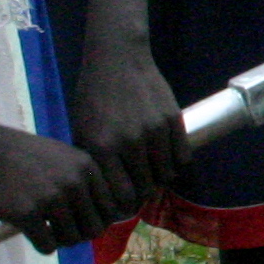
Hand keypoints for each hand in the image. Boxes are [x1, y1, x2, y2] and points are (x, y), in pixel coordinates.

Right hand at [0, 124, 118, 253]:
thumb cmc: (20, 154)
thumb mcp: (63, 156)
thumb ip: (83, 179)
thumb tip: (104, 214)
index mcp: (87, 167)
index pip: (111, 209)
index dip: (97, 219)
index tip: (80, 221)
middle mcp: (75, 182)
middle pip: (94, 228)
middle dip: (79, 234)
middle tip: (61, 230)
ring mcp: (52, 198)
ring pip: (72, 240)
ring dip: (60, 241)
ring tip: (46, 231)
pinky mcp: (27, 213)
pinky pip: (48, 246)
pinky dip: (42, 245)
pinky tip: (32, 234)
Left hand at [71, 46, 184, 218]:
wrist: (117, 59)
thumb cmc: (93, 94)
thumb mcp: (82, 128)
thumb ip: (93, 159)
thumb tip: (101, 190)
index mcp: (102, 147)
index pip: (120, 193)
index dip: (124, 204)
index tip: (125, 204)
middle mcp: (129, 143)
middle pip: (145, 187)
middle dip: (143, 193)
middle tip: (141, 191)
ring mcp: (154, 131)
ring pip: (166, 173)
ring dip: (160, 177)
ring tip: (154, 174)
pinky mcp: (173, 119)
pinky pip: (181, 155)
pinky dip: (175, 162)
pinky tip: (167, 159)